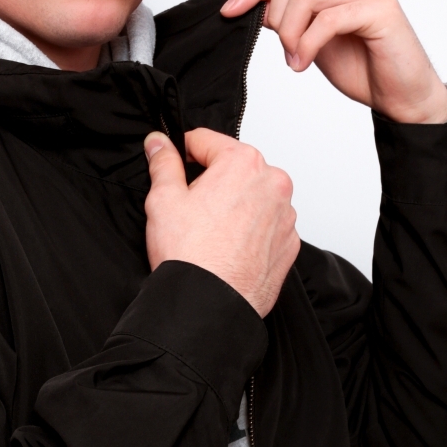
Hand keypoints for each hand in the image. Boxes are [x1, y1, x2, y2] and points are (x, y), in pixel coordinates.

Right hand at [143, 129, 299, 317]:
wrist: (209, 305)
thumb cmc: (191, 254)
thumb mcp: (164, 198)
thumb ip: (163, 162)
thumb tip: (158, 143)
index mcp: (243, 163)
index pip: (206, 140)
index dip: (183, 153)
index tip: (175, 166)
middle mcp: (273, 184)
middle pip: (234, 168)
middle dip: (212, 180)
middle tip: (190, 207)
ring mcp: (285, 215)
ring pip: (252, 196)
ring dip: (233, 204)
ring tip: (209, 231)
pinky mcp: (288, 243)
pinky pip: (266, 224)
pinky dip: (249, 229)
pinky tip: (227, 245)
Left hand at [221, 0, 446, 123]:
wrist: (400, 95)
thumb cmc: (361, 64)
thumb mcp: (310, 34)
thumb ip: (287, 14)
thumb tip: (249, 4)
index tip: (230, 11)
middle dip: (277, 17)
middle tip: (285, 48)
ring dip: (290, 33)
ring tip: (296, 58)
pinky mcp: (381, 8)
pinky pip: (327, 19)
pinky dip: (307, 43)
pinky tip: (304, 63)